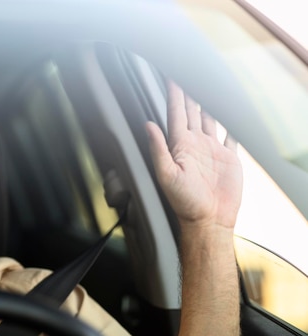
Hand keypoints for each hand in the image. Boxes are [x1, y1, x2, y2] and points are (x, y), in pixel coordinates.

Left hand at [146, 80, 241, 230]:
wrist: (208, 220)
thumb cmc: (185, 202)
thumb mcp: (167, 174)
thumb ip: (158, 149)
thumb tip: (147, 125)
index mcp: (180, 146)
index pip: (175, 114)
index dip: (174, 96)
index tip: (171, 77)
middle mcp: (195, 145)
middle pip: (192, 113)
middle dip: (190, 94)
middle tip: (188, 72)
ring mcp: (212, 150)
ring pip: (210, 120)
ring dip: (207, 104)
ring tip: (206, 86)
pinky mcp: (228, 158)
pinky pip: (230, 136)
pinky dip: (231, 124)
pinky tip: (229, 114)